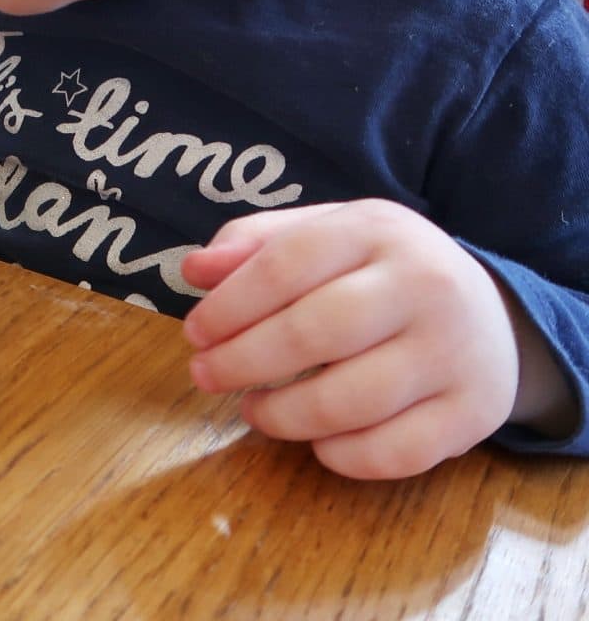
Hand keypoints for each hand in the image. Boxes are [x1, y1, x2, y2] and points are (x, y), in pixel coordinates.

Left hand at [181, 200, 520, 479]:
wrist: (492, 313)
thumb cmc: (380, 271)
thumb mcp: (324, 233)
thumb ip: (255, 244)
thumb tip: (194, 270)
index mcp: (377, 230)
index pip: (287, 265)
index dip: (229, 305)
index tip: (194, 333)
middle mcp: (424, 286)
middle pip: (314, 333)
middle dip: (243, 361)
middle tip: (204, 375)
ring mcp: (454, 353)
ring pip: (350, 401)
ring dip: (282, 415)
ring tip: (252, 409)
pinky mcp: (472, 415)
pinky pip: (393, 452)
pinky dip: (340, 456)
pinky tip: (314, 441)